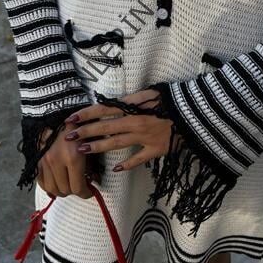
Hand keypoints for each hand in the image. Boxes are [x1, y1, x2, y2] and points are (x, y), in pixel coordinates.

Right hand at [36, 121, 94, 197]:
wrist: (56, 112)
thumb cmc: (78, 126)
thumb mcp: (89, 143)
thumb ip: (91, 164)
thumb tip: (93, 180)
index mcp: (72, 157)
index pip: (78, 188)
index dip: (86, 193)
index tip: (91, 191)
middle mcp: (56, 162)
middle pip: (65, 190)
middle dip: (75, 191)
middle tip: (82, 185)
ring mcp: (44, 162)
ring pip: (53, 189)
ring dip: (63, 190)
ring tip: (70, 184)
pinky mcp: (37, 161)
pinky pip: (42, 182)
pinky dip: (50, 186)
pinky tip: (58, 182)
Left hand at [62, 88, 182, 171]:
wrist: (194, 113)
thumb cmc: (171, 99)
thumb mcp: (150, 92)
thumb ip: (131, 99)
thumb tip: (113, 102)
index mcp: (133, 107)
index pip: (104, 110)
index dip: (86, 114)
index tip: (71, 119)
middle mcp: (135, 122)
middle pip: (105, 127)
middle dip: (86, 132)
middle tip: (68, 137)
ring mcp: (145, 137)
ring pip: (117, 143)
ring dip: (98, 147)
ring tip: (82, 151)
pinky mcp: (156, 149)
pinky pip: (139, 158)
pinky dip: (127, 164)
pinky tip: (115, 170)